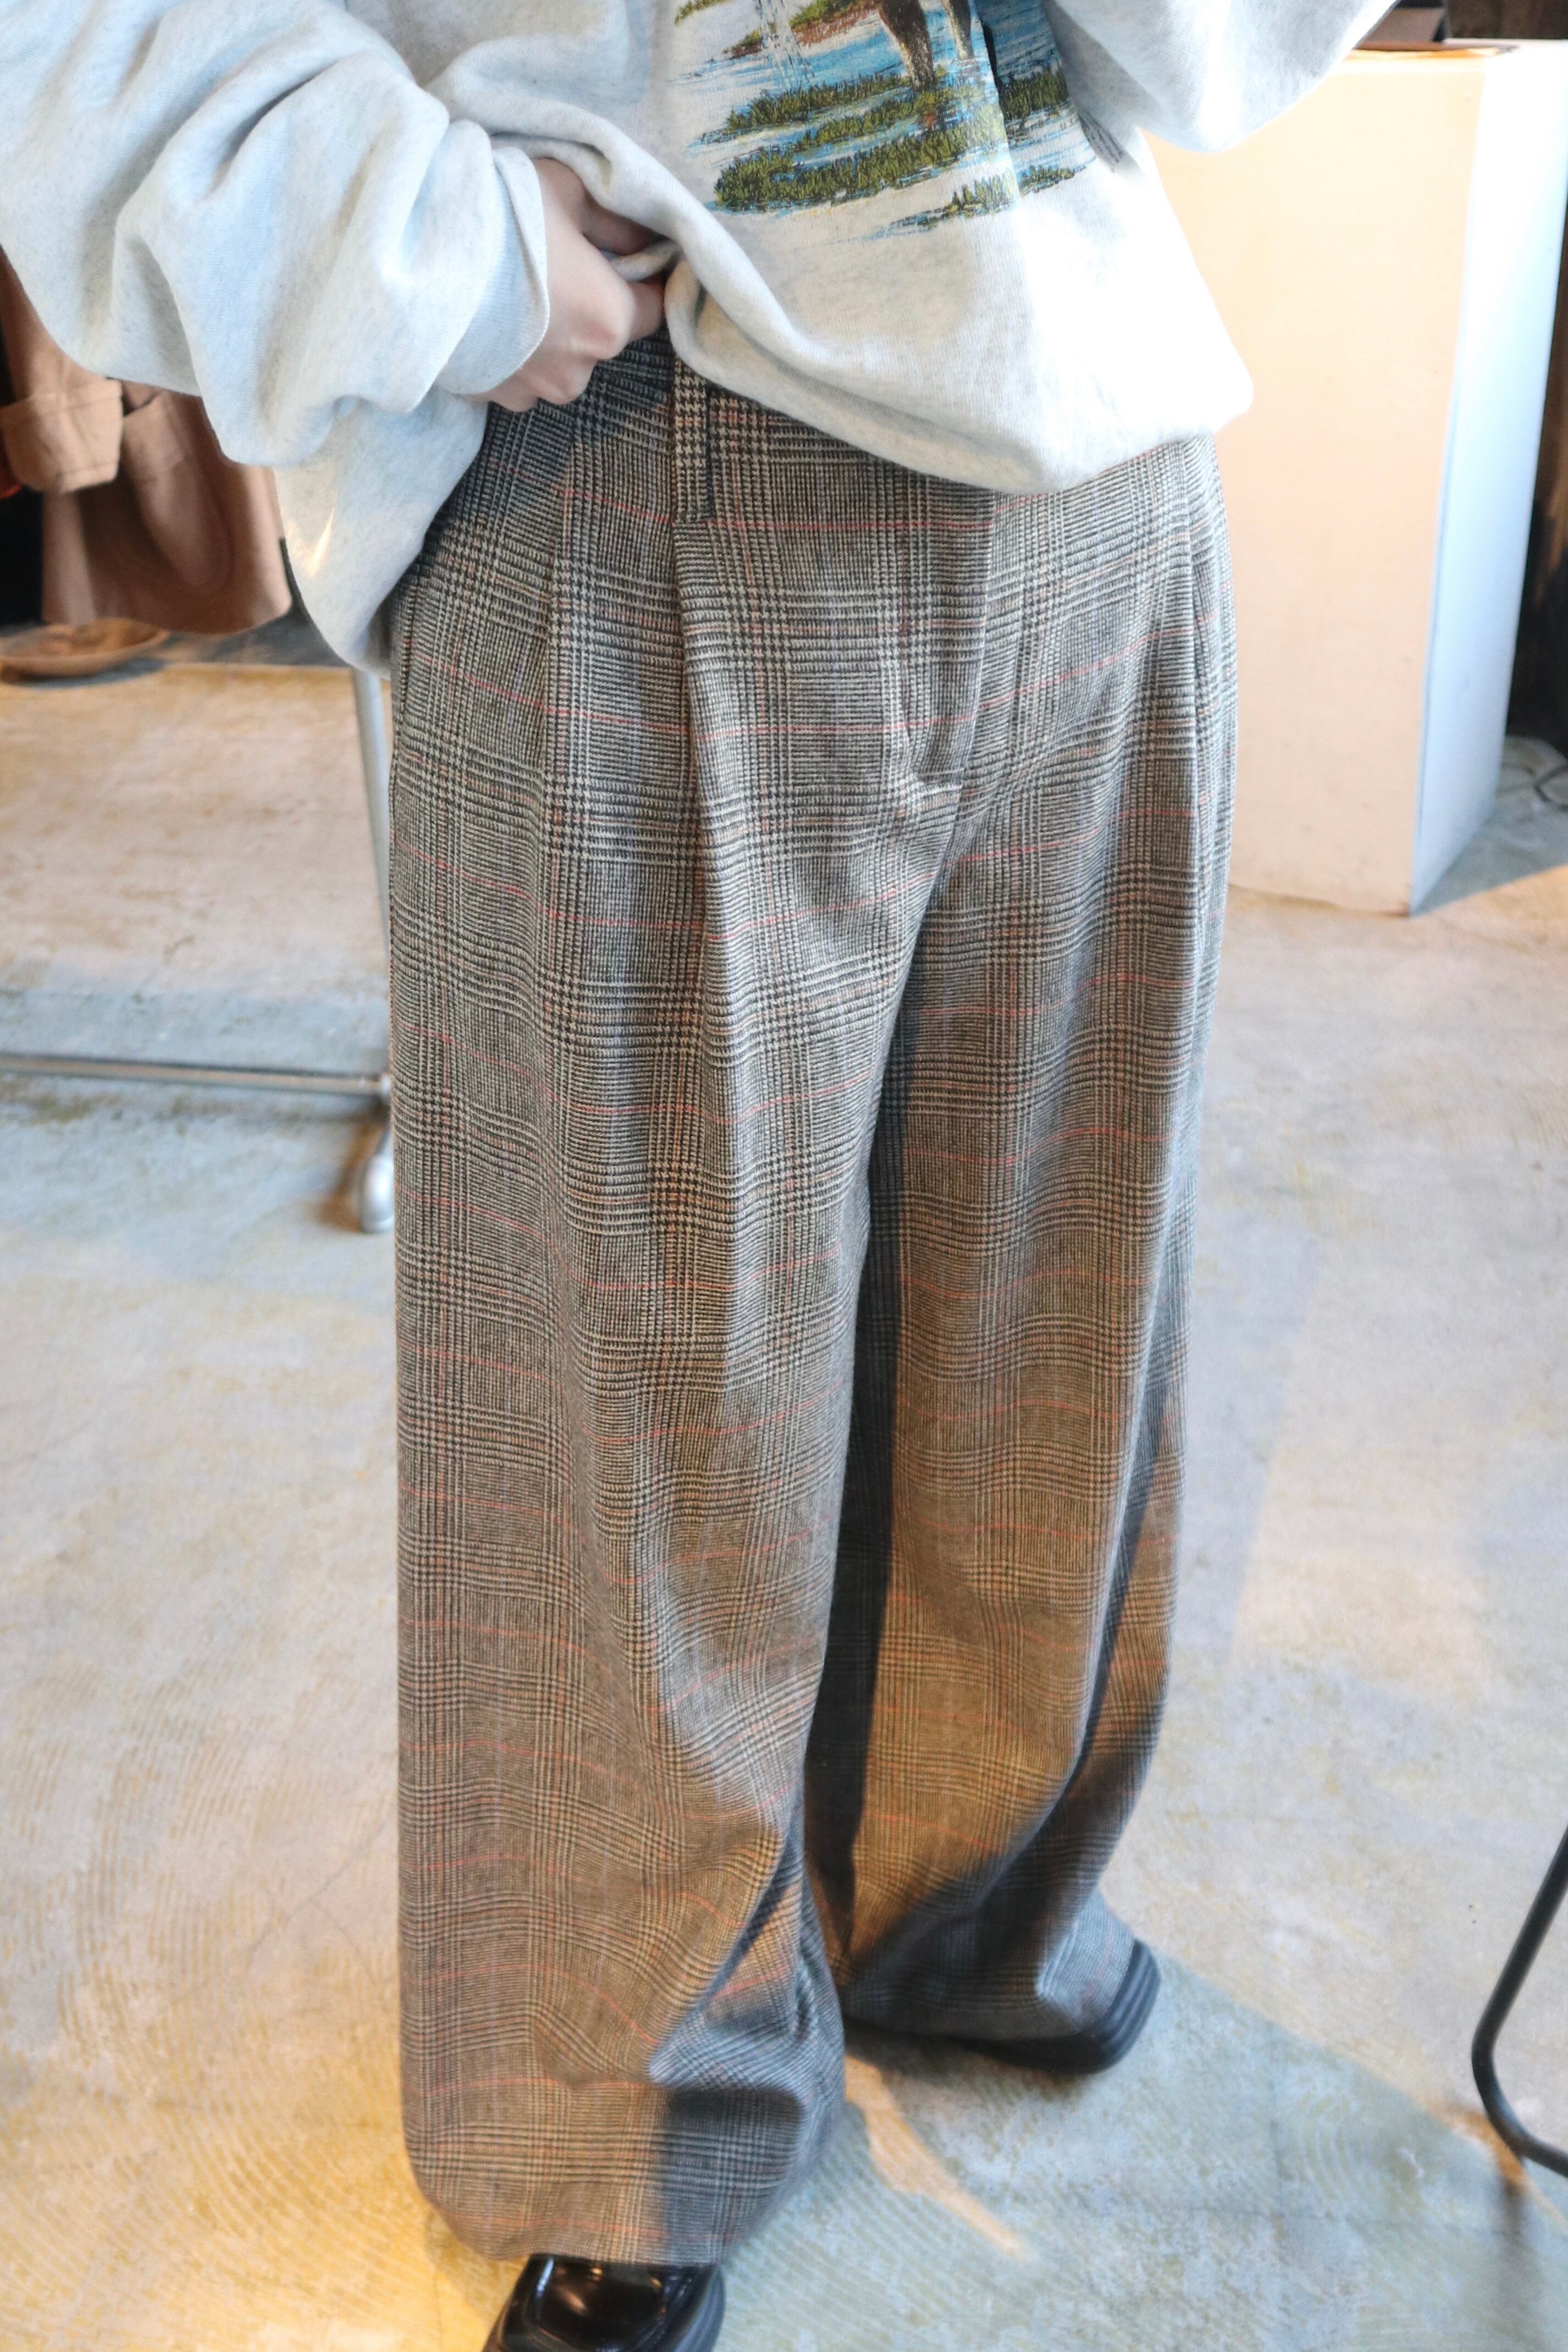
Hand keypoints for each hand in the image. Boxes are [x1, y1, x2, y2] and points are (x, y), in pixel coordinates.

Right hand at [486, 159, 665, 412]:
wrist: (413, 257)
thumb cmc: (500, 216)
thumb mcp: (566, 190)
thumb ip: (615, 221)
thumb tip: (645, 239)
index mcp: (609, 322)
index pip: (652, 309)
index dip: (640, 281)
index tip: (620, 260)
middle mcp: (578, 371)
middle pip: (600, 338)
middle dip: (585, 307)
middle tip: (549, 266)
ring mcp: (532, 392)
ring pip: (557, 363)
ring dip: (545, 336)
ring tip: (508, 292)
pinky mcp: (492, 399)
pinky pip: (516, 376)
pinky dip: (508, 352)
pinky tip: (483, 317)